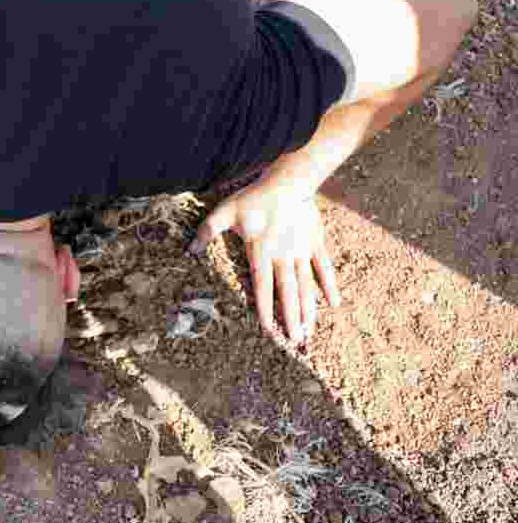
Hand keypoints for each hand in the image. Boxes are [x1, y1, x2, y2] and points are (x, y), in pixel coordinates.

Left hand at [187, 177, 340, 341]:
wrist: (289, 181)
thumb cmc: (254, 197)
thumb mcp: (225, 212)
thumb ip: (207, 231)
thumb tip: (188, 250)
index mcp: (261, 252)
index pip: (262, 286)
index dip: (265, 309)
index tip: (268, 330)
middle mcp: (284, 256)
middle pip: (288, 292)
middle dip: (291, 318)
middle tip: (295, 341)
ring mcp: (302, 251)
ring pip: (306, 285)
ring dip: (308, 309)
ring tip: (310, 331)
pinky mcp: (316, 243)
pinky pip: (325, 268)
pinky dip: (329, 285)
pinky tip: (334, 304)